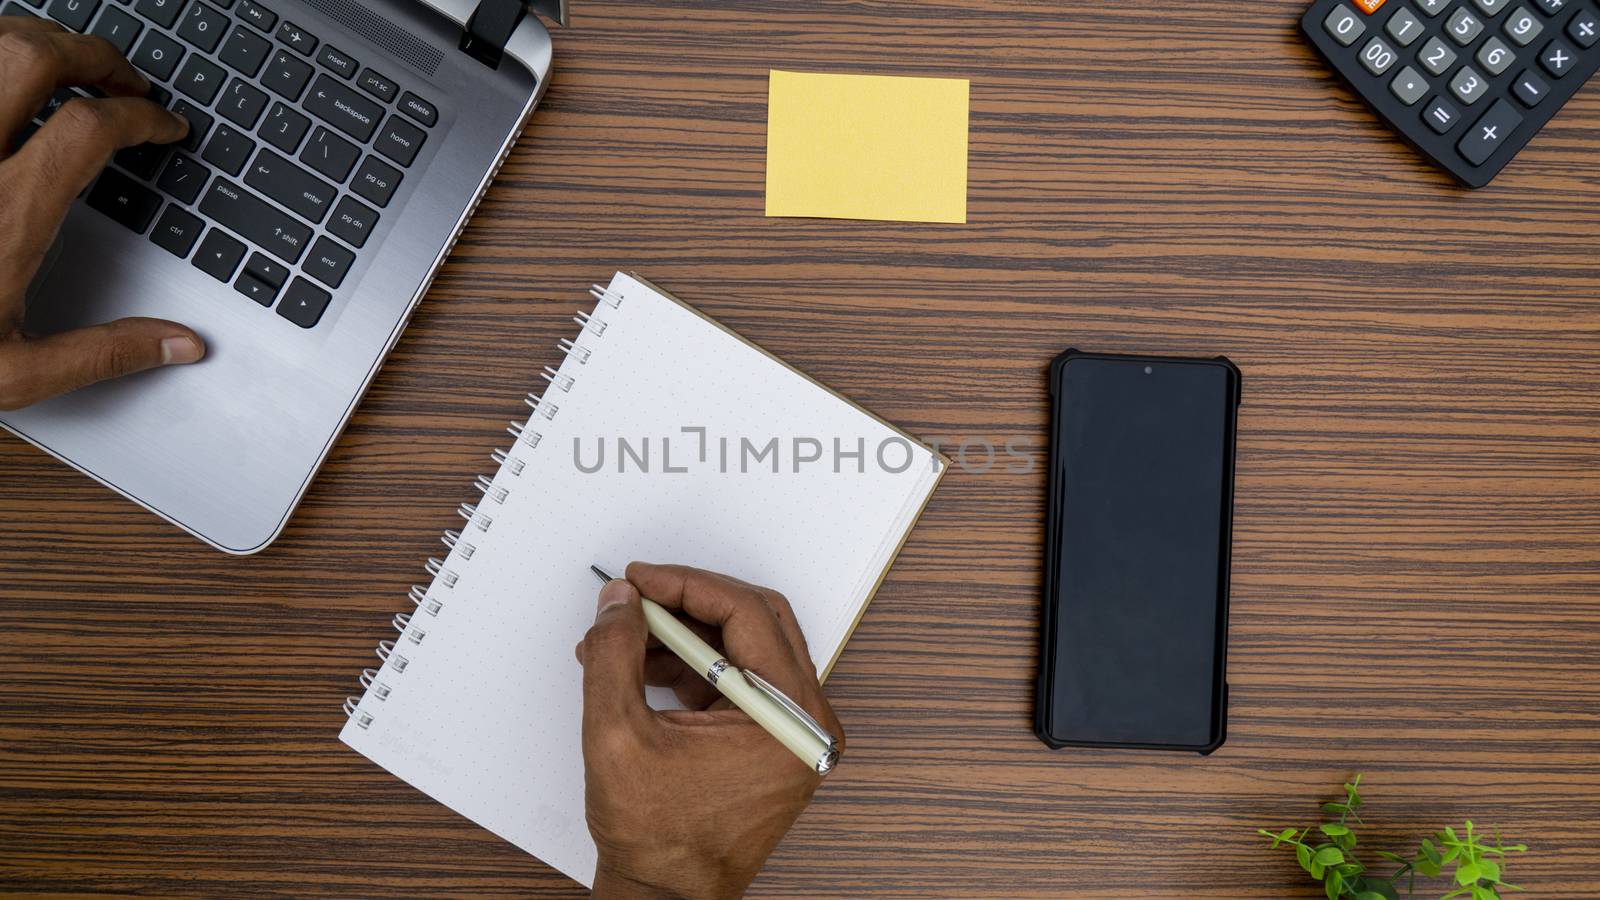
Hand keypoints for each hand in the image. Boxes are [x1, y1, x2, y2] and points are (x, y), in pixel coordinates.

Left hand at [0, 17, 201, 410]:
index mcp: (6, 217)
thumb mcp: (14, 373)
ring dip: (39, 42)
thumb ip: (102, 355)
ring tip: (67, 64)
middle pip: (39, 59)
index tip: (164, 125)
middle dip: (98, 57)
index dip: (143, 115)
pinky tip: (3, 75)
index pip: (91, 128)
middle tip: (126, 80)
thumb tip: (178, 344)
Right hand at [576, 562, 844, 899]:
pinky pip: (738, 681)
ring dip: (683, 636)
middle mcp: (805, 721)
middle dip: (687, 603)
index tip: (642, 579)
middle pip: (754, 623)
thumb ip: (615, 655)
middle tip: (637, 596)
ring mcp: (791, 731)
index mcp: (788, 718)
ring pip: (744, 649)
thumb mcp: (617, 736)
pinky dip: (692, 667)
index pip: (747, 614)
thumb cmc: (657, 839)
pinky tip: (641, 669)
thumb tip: (621, 601)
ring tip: (622, 641)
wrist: (667, 899)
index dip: (687, 585)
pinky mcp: (771, 741)